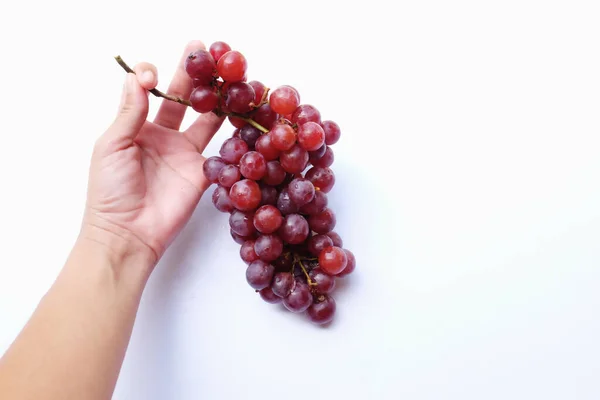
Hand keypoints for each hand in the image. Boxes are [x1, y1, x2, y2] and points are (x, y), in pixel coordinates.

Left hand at [81, 41, 222, 269]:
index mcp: (137, 128)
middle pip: (181, 100)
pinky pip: (219, 152)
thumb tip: (138, 77)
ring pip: (204, 121)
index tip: (153, 74)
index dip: (153, 78)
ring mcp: (184, 155)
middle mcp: (163, 137)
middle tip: (204, 53)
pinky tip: (240, 116)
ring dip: (215, 101)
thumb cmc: (110, 189)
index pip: (149, 93)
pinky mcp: (201, 174)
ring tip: (227, 79)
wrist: (128, 232)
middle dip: (192, 77)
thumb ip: (130, 111)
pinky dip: (230, 136)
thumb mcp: (112, 145)